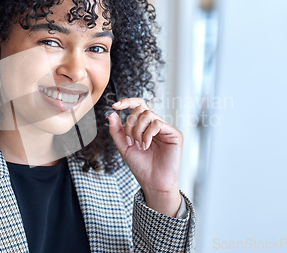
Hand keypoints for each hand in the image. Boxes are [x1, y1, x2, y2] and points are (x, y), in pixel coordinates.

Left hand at [107, 98, 183, 216]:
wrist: (153, 183)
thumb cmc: (141, 167)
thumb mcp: (124, 147)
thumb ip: (117, 131)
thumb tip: (111, 114)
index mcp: (145, 127)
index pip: (138, 106)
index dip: (127, 102)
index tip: (115, 106)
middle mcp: (156, 125)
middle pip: (141, 109)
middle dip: (131, 124)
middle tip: (131, 141)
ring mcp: (166, 129)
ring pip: (148, 114)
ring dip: (138, 130)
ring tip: (139, 145)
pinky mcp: (174, 134)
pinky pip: (157, 124)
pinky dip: (147, 134)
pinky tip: (146, 146)